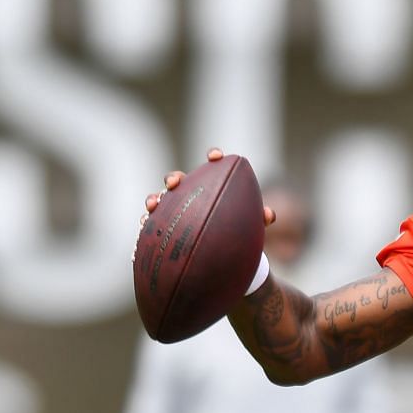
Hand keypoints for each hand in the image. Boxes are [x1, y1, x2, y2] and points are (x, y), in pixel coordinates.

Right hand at [143, 147, 276, 228]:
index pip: (213, 167)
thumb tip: (269, 215)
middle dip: (173, 178)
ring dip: (154, 199)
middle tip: (174, 183)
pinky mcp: (165, 228)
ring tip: (153, 204)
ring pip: (160, 201)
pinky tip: (144, 227)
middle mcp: (190, 196)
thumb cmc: (239, 235)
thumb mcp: (251, 228)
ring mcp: (175, 211)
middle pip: (178, 181)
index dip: (213, 157)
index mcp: (212, 189)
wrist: (225, 256)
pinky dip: (147, 224)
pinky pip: (153, 225)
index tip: (215, 156)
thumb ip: (259, 220)